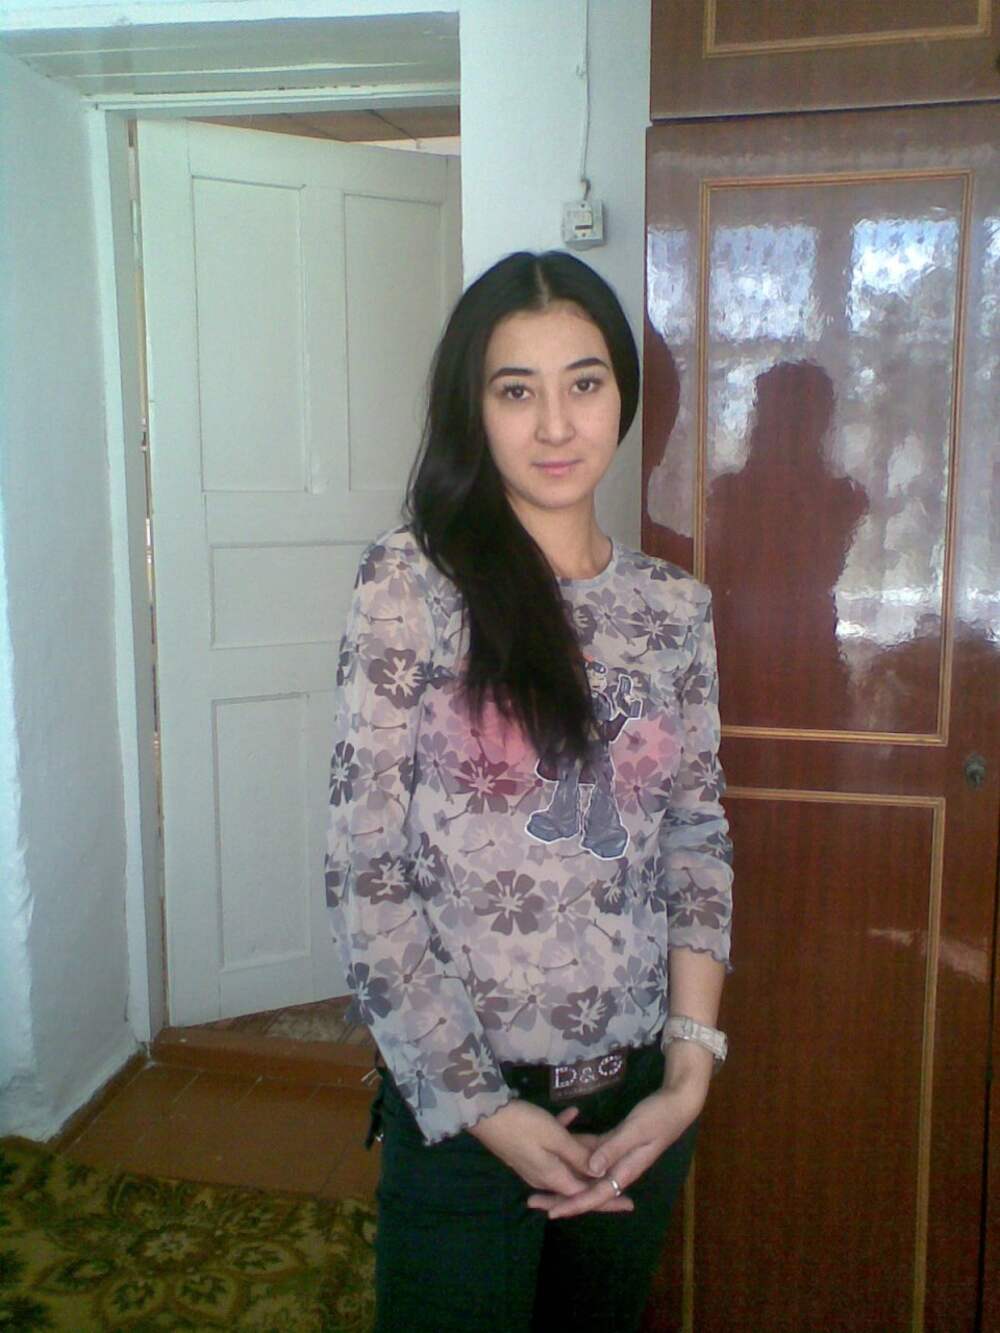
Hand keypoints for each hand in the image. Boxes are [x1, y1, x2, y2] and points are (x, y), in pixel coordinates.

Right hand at [466, 1101, 632, 1211]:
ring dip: (581, 1154)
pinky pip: (551, 1146)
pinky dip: (564, 1134)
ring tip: (602, 1143)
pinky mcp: (526, 1149)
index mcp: (553, 1177)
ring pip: (565, 1163)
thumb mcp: (555, 1137)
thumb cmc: (523, 1124)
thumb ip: (579, 1155)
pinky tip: (572, 1114)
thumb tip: (600, 1174)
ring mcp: (533, 1163)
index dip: (608, 1199)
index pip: (586, 1195)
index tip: (630, 1203)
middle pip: (576, 1183)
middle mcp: (543, 1176)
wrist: (485, 1112)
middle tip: (622, 1176)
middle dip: (598, 1178)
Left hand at [527, 1046, 711, 1219]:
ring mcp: (615, 1156)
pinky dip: (575, 1153)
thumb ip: (613, 1149)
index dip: (574, 1204)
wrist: (677, 1103)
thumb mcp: (636, 1130)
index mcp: (624, 1170)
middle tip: (533, 1201)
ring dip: (565, 1176)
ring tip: (538, 1181)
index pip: (595, 1194)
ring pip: (586, 1172)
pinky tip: (557, 1148)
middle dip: (562, 1195)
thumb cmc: (659, 1117)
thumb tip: (591, 1170)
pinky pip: (591, 1152)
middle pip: (586, 1188)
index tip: (552, 1212)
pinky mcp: (614, 1142)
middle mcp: (618, 1168)